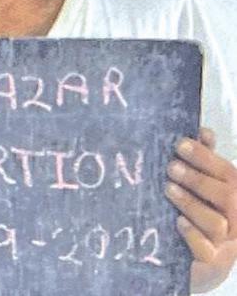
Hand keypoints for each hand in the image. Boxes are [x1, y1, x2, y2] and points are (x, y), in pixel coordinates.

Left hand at [165, 127, 236, 292]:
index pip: (228, 174)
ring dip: (191, 203)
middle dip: (198, 179)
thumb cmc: (195, 216)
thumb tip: (204, 132)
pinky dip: (192, 235)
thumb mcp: (199, 187)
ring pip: (217, 223)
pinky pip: (207, 251)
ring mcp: (227, 247)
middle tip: (171, 167)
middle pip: (228, 197)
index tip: (179, 144)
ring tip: (168, 189)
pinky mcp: (213, 266)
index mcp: (235, 198)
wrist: (190, 262)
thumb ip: (203, 162)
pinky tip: (178, 223)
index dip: (205, 157)